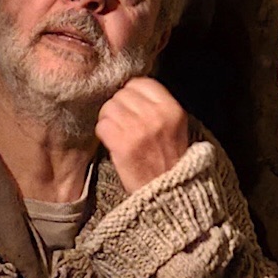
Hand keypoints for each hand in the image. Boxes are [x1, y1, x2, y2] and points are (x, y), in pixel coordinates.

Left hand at [95, 77, 187, 193]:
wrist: (170, 195)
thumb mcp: (175, 127)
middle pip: (122, 94)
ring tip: (118, 134)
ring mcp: (138, 129)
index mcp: (172, 109)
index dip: (131, 93)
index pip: (141, 82)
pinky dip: (103, 133)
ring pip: (109, 108)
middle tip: (123, 123)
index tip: (131, 107)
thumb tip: (130, 89)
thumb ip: (158, 106)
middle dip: (118, 107)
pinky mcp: (122, 144)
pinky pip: (102, 126)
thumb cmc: (170, 161)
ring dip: (109, 120)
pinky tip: (112, 143)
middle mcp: (156, 116)